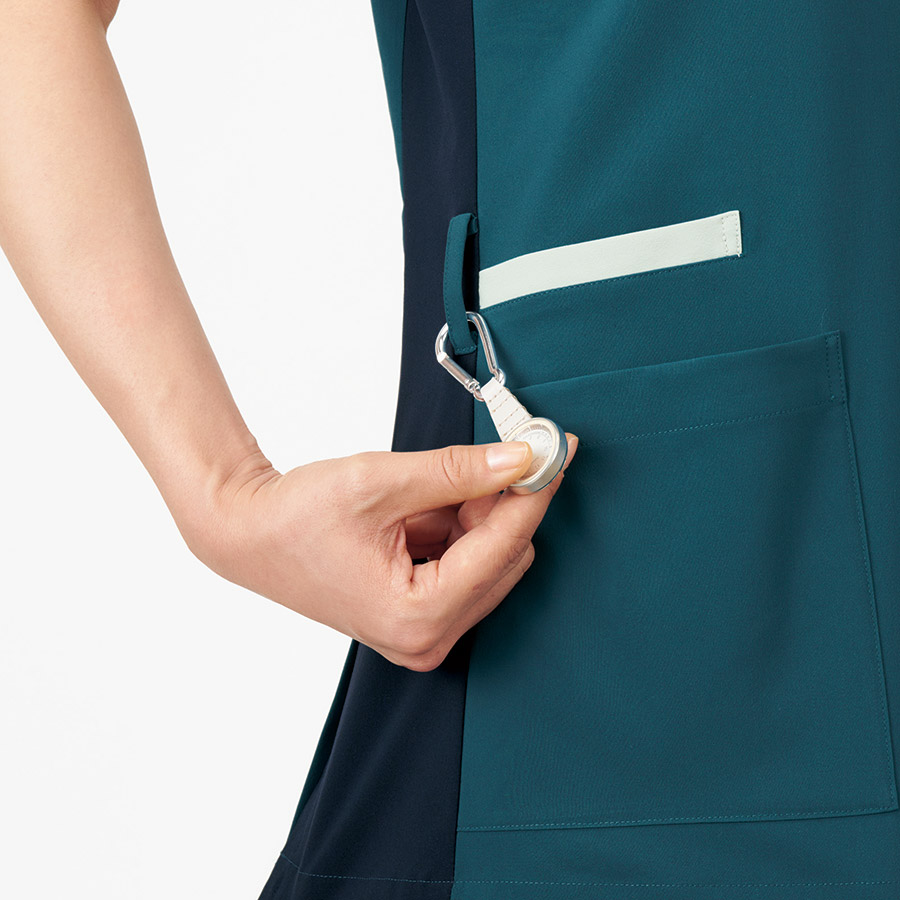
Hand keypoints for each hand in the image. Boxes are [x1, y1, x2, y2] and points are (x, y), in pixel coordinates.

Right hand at [189, 435, 577, 670]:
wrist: (250, 536)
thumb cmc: (297, 516)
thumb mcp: (382, 481)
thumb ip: (458, 472)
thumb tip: (521, 459)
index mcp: (417, 616)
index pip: (503, 546)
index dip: (534, 492)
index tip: (557, 449)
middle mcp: (426, 639)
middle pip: (506, 559)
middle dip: (501, 503)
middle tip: (492, 454)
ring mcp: (424, 634)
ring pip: (491, 562)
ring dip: (476, 516)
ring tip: (425, 491)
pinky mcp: (420, 620)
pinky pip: (468, 568)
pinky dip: (460, 531)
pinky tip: (423, 510)